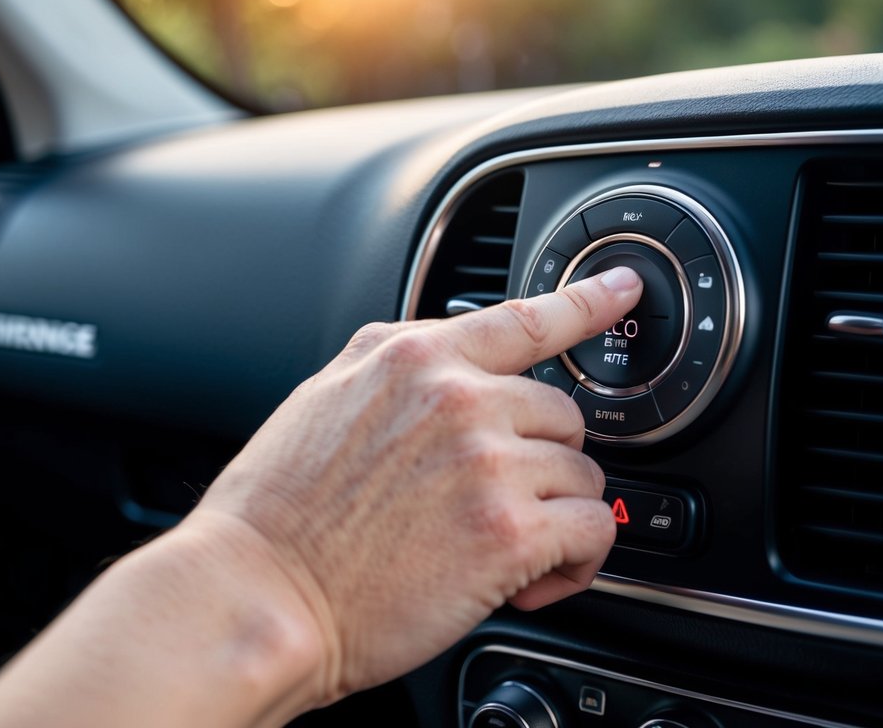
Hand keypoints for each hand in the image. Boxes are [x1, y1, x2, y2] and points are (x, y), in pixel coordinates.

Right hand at [189, 266, 642, 708]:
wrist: (259, 595)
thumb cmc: (279, 514)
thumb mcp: (323, 399)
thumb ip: (394, 366)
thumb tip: (441, 355)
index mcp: (416, 360)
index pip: (524, 318)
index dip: (586, 301)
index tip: (623, 286)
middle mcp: (460, 399)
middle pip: (564, 413)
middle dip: (542, 461)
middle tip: (496, 504)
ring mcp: (489, 462)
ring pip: (585, 475)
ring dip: (557, 516)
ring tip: (503, 550)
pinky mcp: (511, 531)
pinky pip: (594, 532)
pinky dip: (578, 561)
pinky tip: (530, 579)